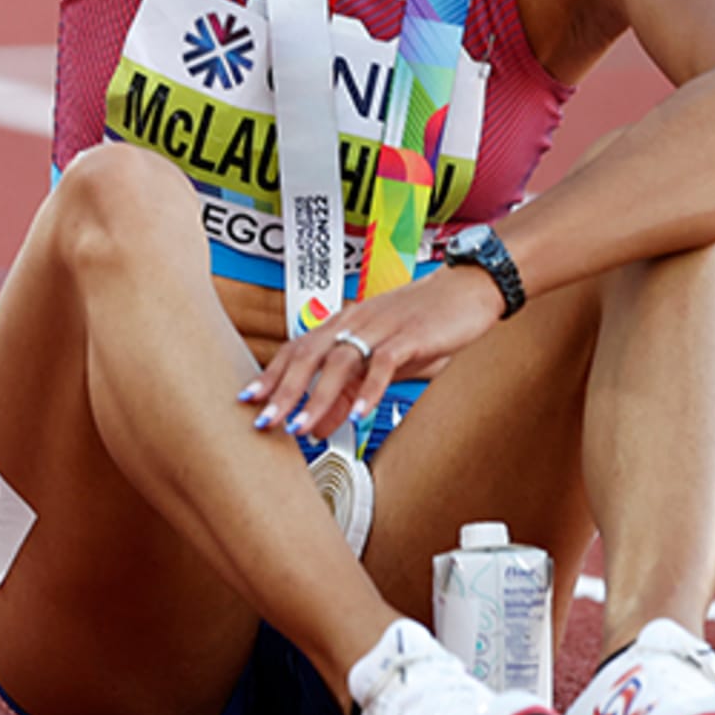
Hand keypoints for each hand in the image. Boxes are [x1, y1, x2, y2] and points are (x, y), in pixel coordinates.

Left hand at [240, 266, 505, 441]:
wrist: (467, 288)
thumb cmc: (425, 323)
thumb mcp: (383, 360)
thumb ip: (350, 391)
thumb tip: (319, 426)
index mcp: (345, 323)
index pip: (298, 348)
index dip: (272, 373)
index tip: (247, 399)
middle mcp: (356, 321)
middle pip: (309, 355)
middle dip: (283, 390)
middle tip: (264, 421)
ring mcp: (381, 327)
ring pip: (340, 361)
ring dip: (318, 396)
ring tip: (302, 426)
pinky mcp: (410, 334)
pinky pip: (384, 362)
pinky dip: (370, 389)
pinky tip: (361, 414)